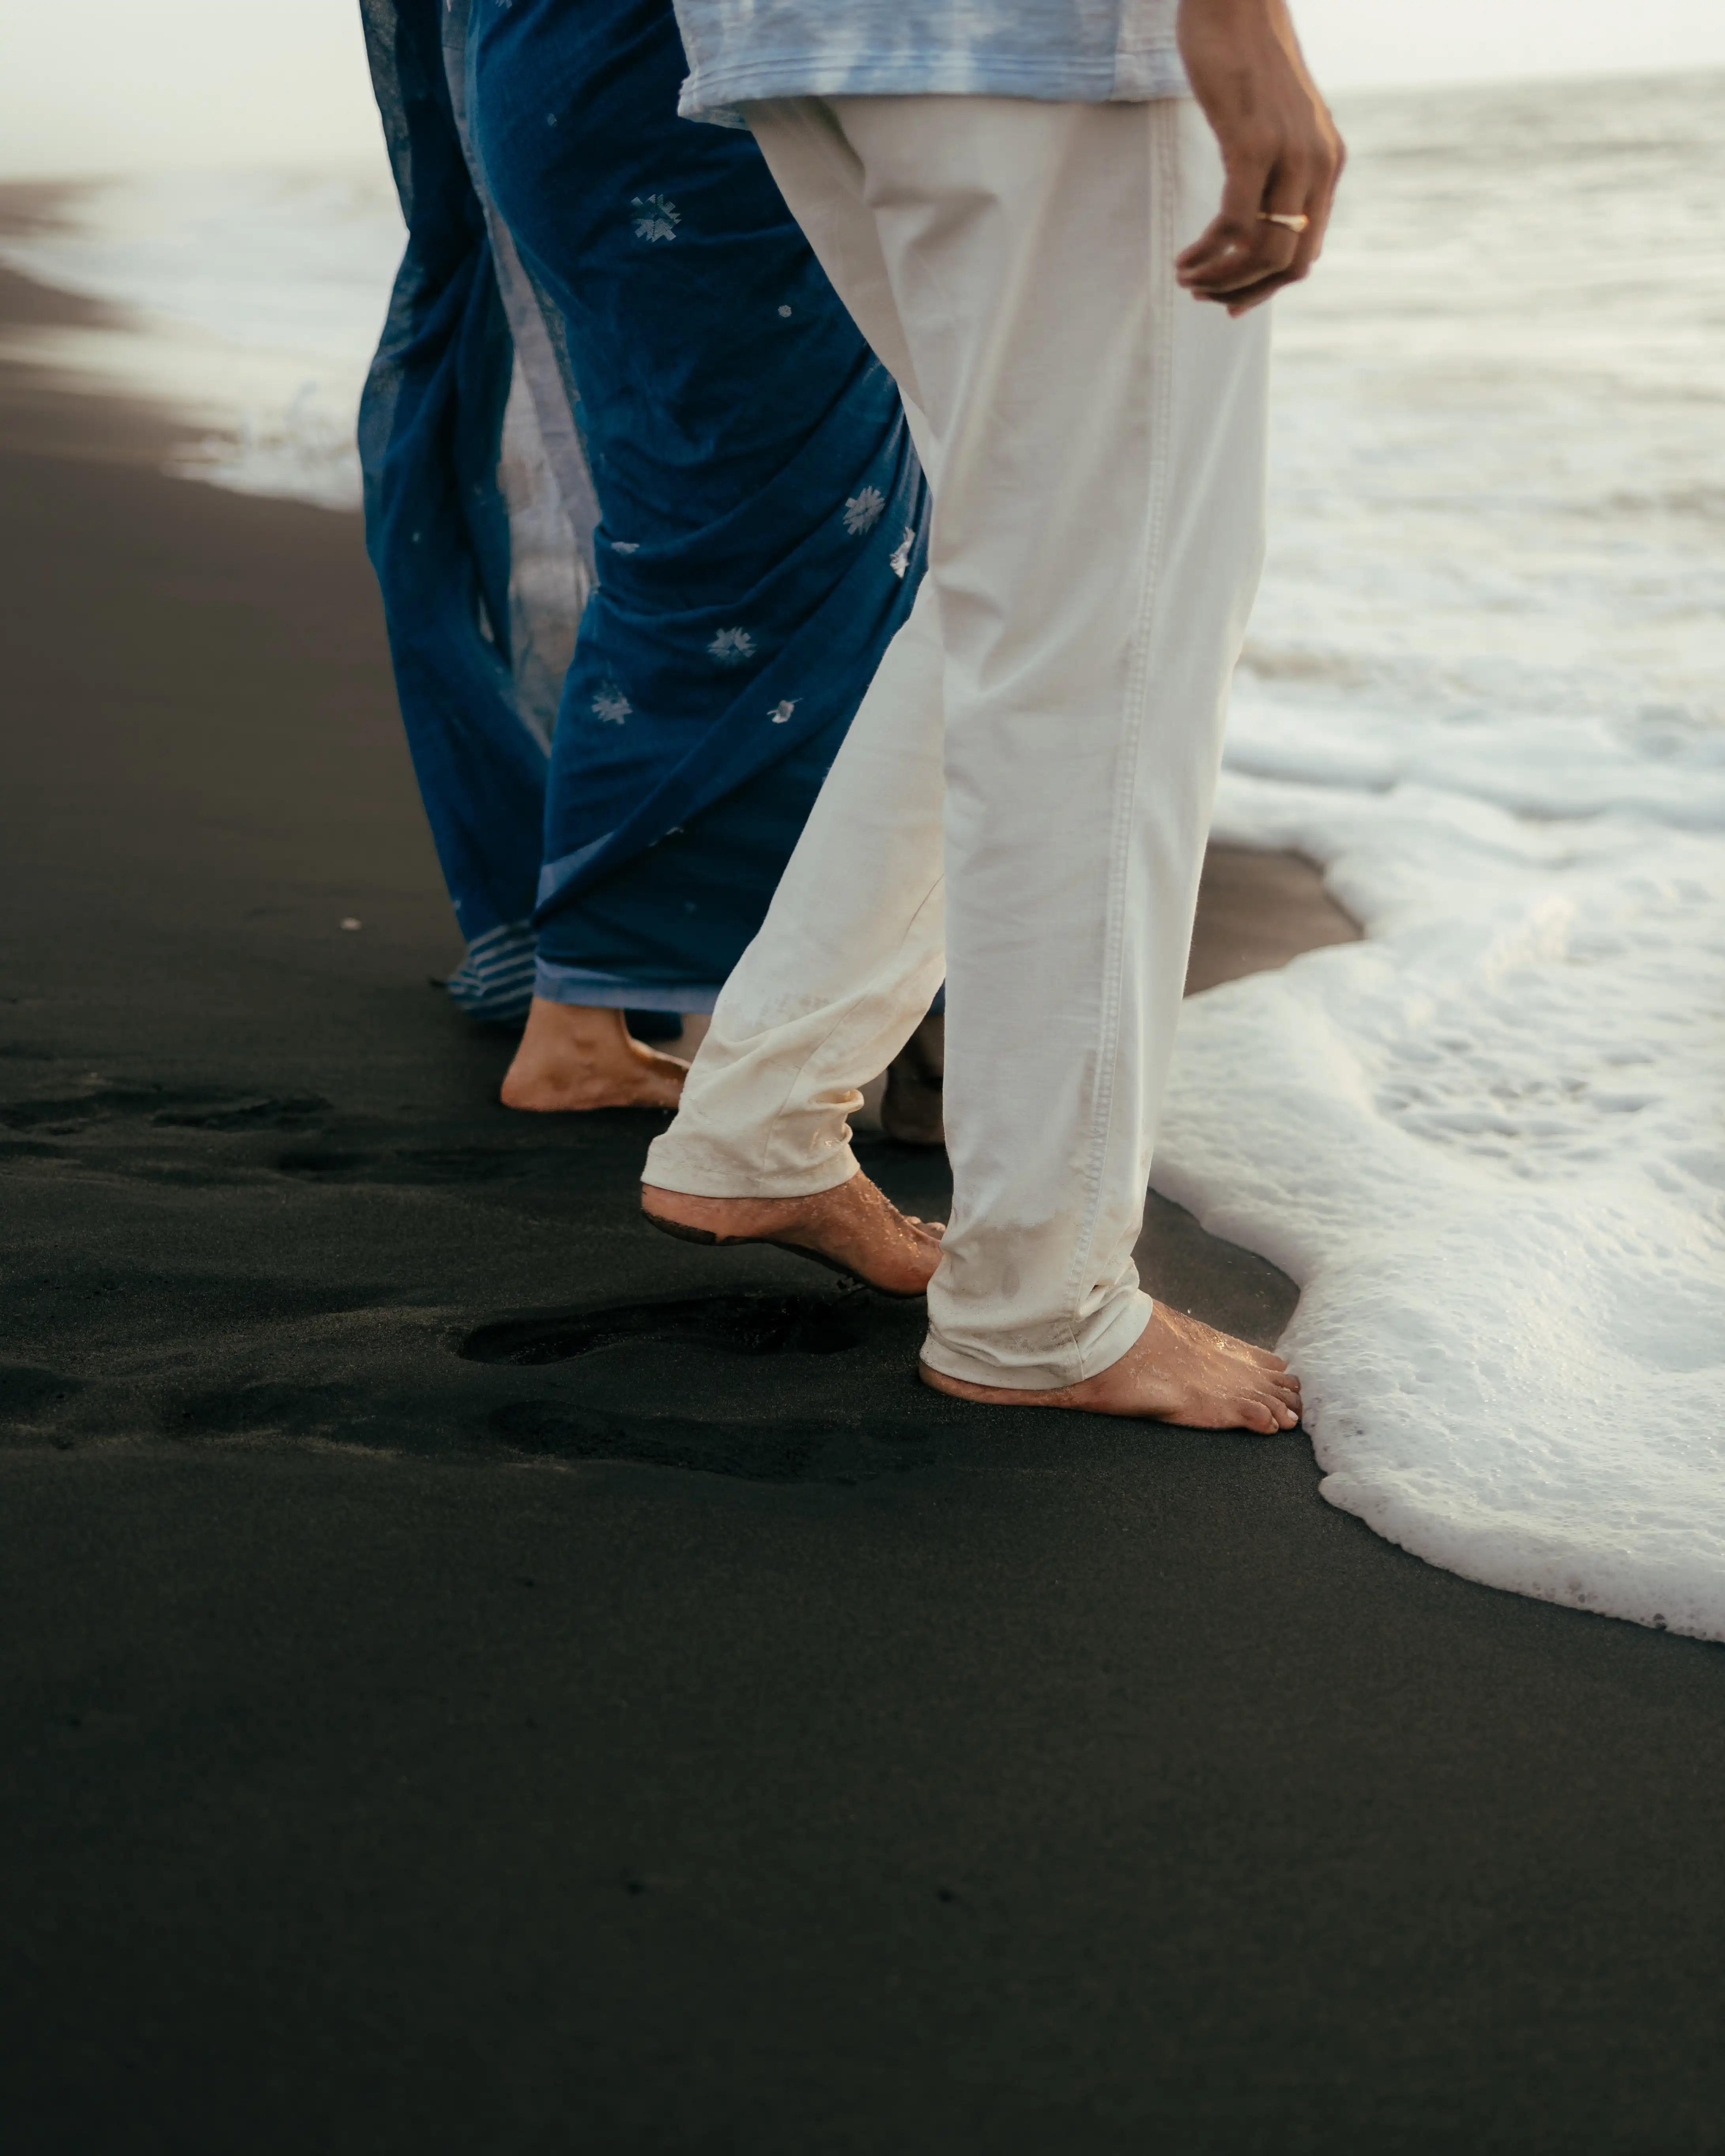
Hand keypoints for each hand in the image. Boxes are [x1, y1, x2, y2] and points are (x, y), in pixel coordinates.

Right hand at [1175, 0, 1344, 314]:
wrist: (1235, 0)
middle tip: (1204, 295)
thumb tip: (1254, 218)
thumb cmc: (1245, 57)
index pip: (1306, 251)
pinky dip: (1208, 253)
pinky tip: (1185, 259)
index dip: (1266, 288)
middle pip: (1290, 263)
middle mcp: (1317, 163)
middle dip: (1243, 292)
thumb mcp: (1272, 121)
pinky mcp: (1254, 145)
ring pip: (1263, 252)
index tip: (1229, 299)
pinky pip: (1235, 226)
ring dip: (1221, 279)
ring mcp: (1290, 154)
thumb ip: (1276, 166)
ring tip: (1187, 279)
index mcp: (1327, 163)